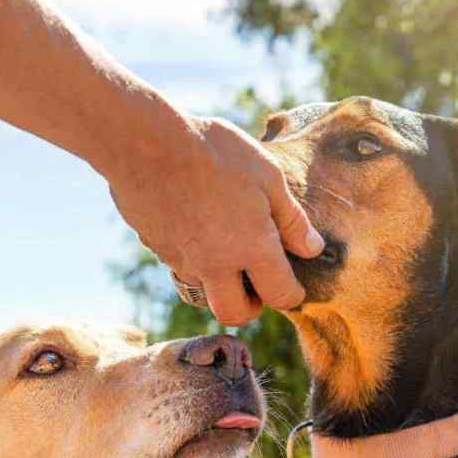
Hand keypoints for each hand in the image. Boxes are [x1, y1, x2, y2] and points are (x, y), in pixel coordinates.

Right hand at [107, 115, 323, 324]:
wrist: (145, 143)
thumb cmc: (214, 152)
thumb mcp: (267, 175)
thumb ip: (291, 219)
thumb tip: (312, 248)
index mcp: (251, 248)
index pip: (280, 296)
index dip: (292, 295)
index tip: (293, 284)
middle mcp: (215, 265)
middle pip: (234, 314)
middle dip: (249, 307)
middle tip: (255, 283)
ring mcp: (182, 261)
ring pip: (204, 290)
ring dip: (218, 278)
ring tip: (223, 240)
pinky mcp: (157, 249)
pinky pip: (180, 264)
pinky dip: (193, 255)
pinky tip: (193, 221)